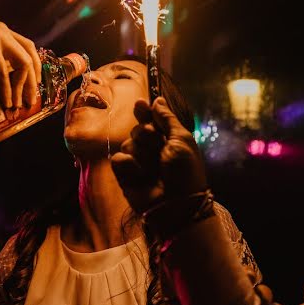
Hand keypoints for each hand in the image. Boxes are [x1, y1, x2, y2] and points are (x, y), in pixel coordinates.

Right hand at [0, 20, 41, 108]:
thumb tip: (5, 84)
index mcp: (2, 31)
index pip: (28, 47)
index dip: (35, 67)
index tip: (35, 85)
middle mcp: (3, 32)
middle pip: (29, 57)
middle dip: (32, 82)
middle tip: (29, 101)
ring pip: (22, 65)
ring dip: (22, 88)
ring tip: (18, 106)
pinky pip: (4, 72)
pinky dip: (7, 90)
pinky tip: (7, 102)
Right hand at [111, 97, 207, 212]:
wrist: (176, 204)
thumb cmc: (184, 172)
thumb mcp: (181, 139)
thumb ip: (167, 119)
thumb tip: (157, 100)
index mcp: (166, 140)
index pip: (150, 120)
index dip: (144, 112)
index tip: (140, 105)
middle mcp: (150, 150)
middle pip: (138, 130)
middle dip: (147, 137)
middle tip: (159, 150)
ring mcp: (137, 162)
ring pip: (128, 144)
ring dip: (141, 154)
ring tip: (153, 169)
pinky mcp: (125, 175)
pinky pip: (118, 159)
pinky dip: (129, 165)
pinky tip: (139, 174)